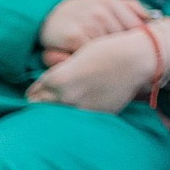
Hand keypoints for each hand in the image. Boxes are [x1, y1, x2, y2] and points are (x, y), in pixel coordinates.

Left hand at [26, 21, 169, 112]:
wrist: (136, 58)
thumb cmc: (107, 51)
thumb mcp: (77, 58)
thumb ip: (60, 73)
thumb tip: (49, 85)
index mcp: (57, 79)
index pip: (34, 93)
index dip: (34, 93)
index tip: (35, 94)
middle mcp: (65, 96)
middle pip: (40, 108)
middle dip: (40, 104)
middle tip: (42, 104)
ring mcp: (81, 107)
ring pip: (56, 116)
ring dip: (55, 112)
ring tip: (58, 109)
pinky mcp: (96, 114)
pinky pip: (78, 118)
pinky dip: (75, 114)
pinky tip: (78, 109)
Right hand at [38, 0, 147, 54]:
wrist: (47, 16)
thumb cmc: (83, 12)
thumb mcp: (105, 2)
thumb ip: (130, 7)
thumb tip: (153, 18)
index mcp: (111, 2)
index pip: (136, 27)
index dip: (139, 42)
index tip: (140, 52)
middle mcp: (102, 11)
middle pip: (125, 40)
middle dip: (126, 51)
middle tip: (124, 61)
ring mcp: (88, 23)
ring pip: (110, 48)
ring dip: (111, 57)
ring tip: (108, 63)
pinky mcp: (75, 37)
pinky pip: (93, 54)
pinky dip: (93, 60)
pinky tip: (92, 61)